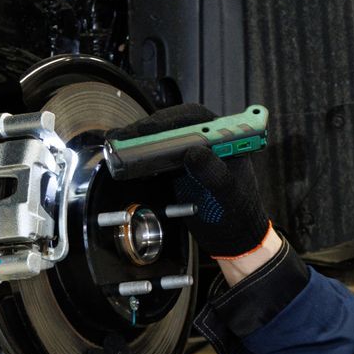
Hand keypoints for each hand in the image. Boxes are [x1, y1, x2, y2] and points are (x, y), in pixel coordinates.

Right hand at [107, 104, 273, 259]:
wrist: (232, 235)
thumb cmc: (238, 213)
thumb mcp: (229, 194)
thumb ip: (215, 173)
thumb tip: (195, 152)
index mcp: (223, 137)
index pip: (193, 118)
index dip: (168, 120)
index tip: (149, 129)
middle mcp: (204, 140)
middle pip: (171, 124)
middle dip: (146, 128)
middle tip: (123, 137)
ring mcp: (188, 153)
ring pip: (160, 138)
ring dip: (138, 139)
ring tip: (116, 143)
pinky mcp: (176, 168)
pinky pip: (155, 155)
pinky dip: (138, 155)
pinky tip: (122, 156)